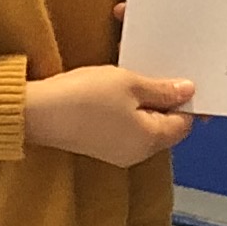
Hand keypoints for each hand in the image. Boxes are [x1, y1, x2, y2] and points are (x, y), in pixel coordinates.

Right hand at [26, 63, 195, 164]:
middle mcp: (137, 153)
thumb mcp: (130, 83)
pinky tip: (116, 90)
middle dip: (162, 99)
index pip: (184, 122)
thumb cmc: (83, 97)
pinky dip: (127, 109)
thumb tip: (187, 92)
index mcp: (150, 140)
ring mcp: (117, 152)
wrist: (38, 112)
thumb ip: (162, 89)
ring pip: (144, 125)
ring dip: (143, 102)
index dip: (184, 99)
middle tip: (152, 73)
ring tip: (131, 78)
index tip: (179, 77)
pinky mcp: (100, 145)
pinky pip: (125, 127)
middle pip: (165, 126)